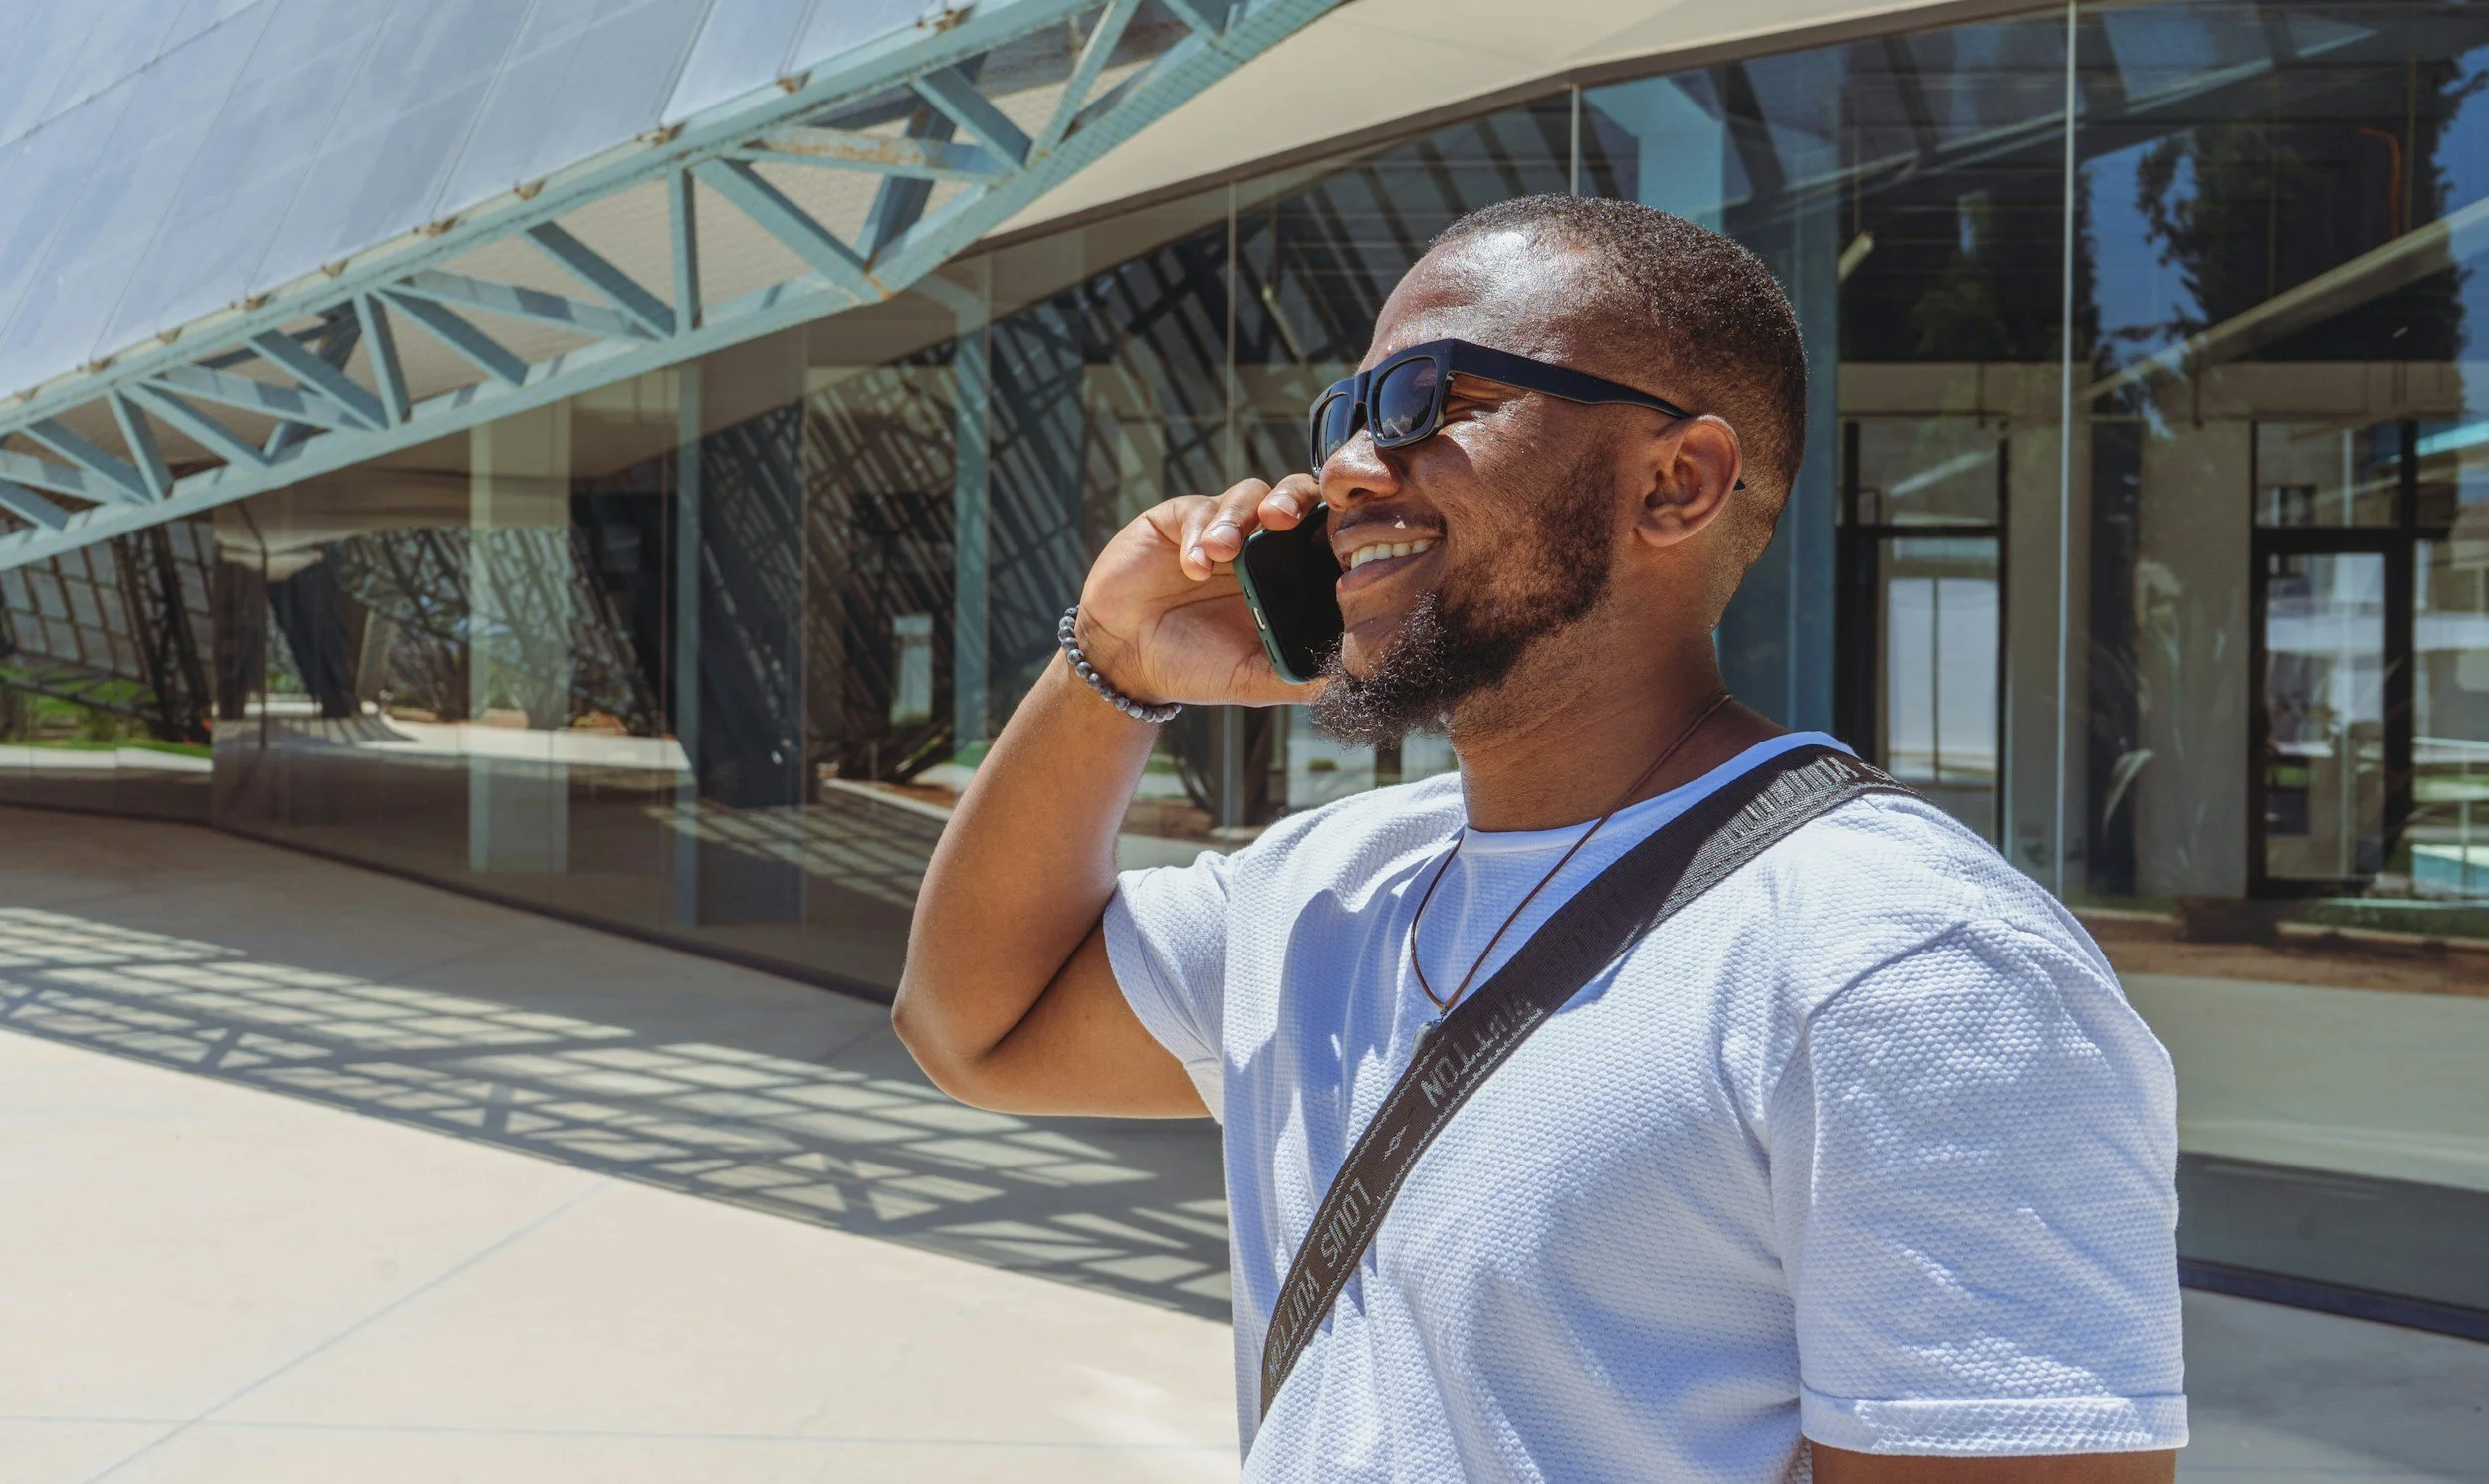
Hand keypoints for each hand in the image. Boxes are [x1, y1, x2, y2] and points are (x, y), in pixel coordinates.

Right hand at [1075, 473, 1323, 708]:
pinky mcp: (1177, 519)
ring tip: (1222, 552)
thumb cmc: (1193, 665)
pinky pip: (1197, 511)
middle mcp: (1258, 543)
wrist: (1125, 659)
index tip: (1333, 541)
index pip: (1323, 532)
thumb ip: (1296, 676)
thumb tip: (1348, 679)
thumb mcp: (1250, 678)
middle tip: (1281, 518)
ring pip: (1246, 494)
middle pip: (1293, 494)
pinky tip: (1192, 567)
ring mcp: (1219, 526)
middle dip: (1292, 498)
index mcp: (1287, 574)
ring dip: (1236, 519)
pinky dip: (1197, 535)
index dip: (1334, 526)